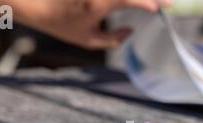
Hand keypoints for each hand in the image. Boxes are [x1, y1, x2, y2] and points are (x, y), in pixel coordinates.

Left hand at [16, 0, 171, 49]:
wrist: (34, 2)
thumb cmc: (59, 23)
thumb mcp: (87, 40)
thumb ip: (113, 40)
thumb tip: (130, 31)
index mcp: (102, 3)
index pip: (134, 0)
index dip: (152, 2)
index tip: (165, 6)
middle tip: (168, 2)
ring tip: (154, 4)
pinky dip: (128, 0)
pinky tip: (137, 4)